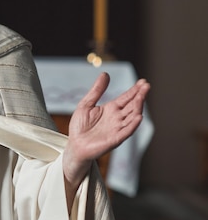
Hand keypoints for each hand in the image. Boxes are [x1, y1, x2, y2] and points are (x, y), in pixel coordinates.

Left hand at [63, 72, 150, 189]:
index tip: (142, 81)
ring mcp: (117, 128)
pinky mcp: (115, 139)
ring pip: (132, 117)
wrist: (74, 145)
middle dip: (139, 96)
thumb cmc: (79, 126)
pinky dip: (133, 125)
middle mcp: (117, 118)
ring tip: (141, 97)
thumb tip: (105, 74)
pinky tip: (138, 117)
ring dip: (138, 107)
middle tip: (146, 85)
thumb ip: (96, 90)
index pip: (126, 98)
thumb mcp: (86, 104)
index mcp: (111, 109)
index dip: (134, 90)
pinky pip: (126, 131)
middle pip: (132, 105)